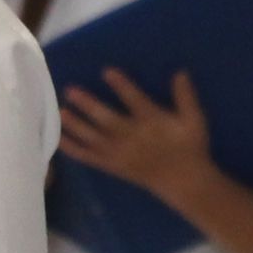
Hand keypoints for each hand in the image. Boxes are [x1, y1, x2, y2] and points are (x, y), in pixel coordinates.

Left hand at [59, 67, 219, 204]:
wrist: (183, 181)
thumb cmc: (189, 147)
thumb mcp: (194, 121)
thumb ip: (186, 97)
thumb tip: (180, 72)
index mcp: (153, 123)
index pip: (135, 101)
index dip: (122, 86)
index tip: (107, 71)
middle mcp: (133, 138)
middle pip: (107, 120)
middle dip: (88, 105)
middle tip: (70, 90)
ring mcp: (119, 154)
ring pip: (93, 138)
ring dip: (75, 125)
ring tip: (60, 111)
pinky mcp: (111, 166)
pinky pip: (89, 157)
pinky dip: (73, 148)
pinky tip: (58, 138)